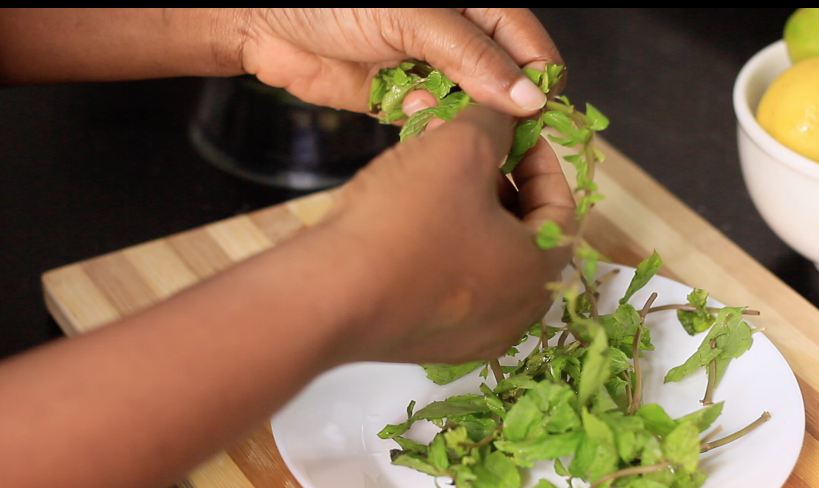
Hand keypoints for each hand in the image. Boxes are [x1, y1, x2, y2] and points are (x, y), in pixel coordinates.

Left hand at [240, 8, 561, 116]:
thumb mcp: (413, 16)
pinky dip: (429, 126)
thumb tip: (529, 97)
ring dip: (458, 117)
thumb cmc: (337, 0)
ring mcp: (432, 71)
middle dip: (497, 107)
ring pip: (471, 109)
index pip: (529, 45)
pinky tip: (406, 109)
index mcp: (475, 4)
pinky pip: (435, 124)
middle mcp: (460, 38)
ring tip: (424, 104)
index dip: (538, 80)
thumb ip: (473, 56)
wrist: (263, 20)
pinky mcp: (403, 101)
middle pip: (505, 83)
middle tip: (485, 126)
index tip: (537, 116)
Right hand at [321, 106, 576, 365]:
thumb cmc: (405, 223)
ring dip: (471, 212)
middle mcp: (515, 315)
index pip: (562, 210)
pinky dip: (445, 247)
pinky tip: (412, 217)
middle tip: (476, 150)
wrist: (327, 297)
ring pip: (487, 260)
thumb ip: (495, 122)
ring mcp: (472, 336)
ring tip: (439, 175)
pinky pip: (453, 285)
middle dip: (502, 184)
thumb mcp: (459, 148)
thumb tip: (509, 112)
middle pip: (525, 236)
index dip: (541, 162)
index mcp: (539, 273)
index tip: (515, 134)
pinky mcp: (430, 342)